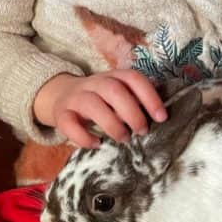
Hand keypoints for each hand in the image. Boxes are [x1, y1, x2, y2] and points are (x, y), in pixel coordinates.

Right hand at [33, 70, 167, 147]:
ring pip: (92, 103)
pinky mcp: (61, 113)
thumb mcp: (116, 95)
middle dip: (131, 112)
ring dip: (111, 124)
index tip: (161, 117)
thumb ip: (134, 101)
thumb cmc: (99, 100)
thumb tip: (158, 117)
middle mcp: (93, 83)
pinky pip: (69, 123)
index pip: (132, 78)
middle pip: (113, 89)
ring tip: (124, 139)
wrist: (60, 95)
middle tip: (142, 131)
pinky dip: (83, 137)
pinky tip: (96, 144)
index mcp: (112, 77)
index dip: (149, 96)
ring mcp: (75, 97)